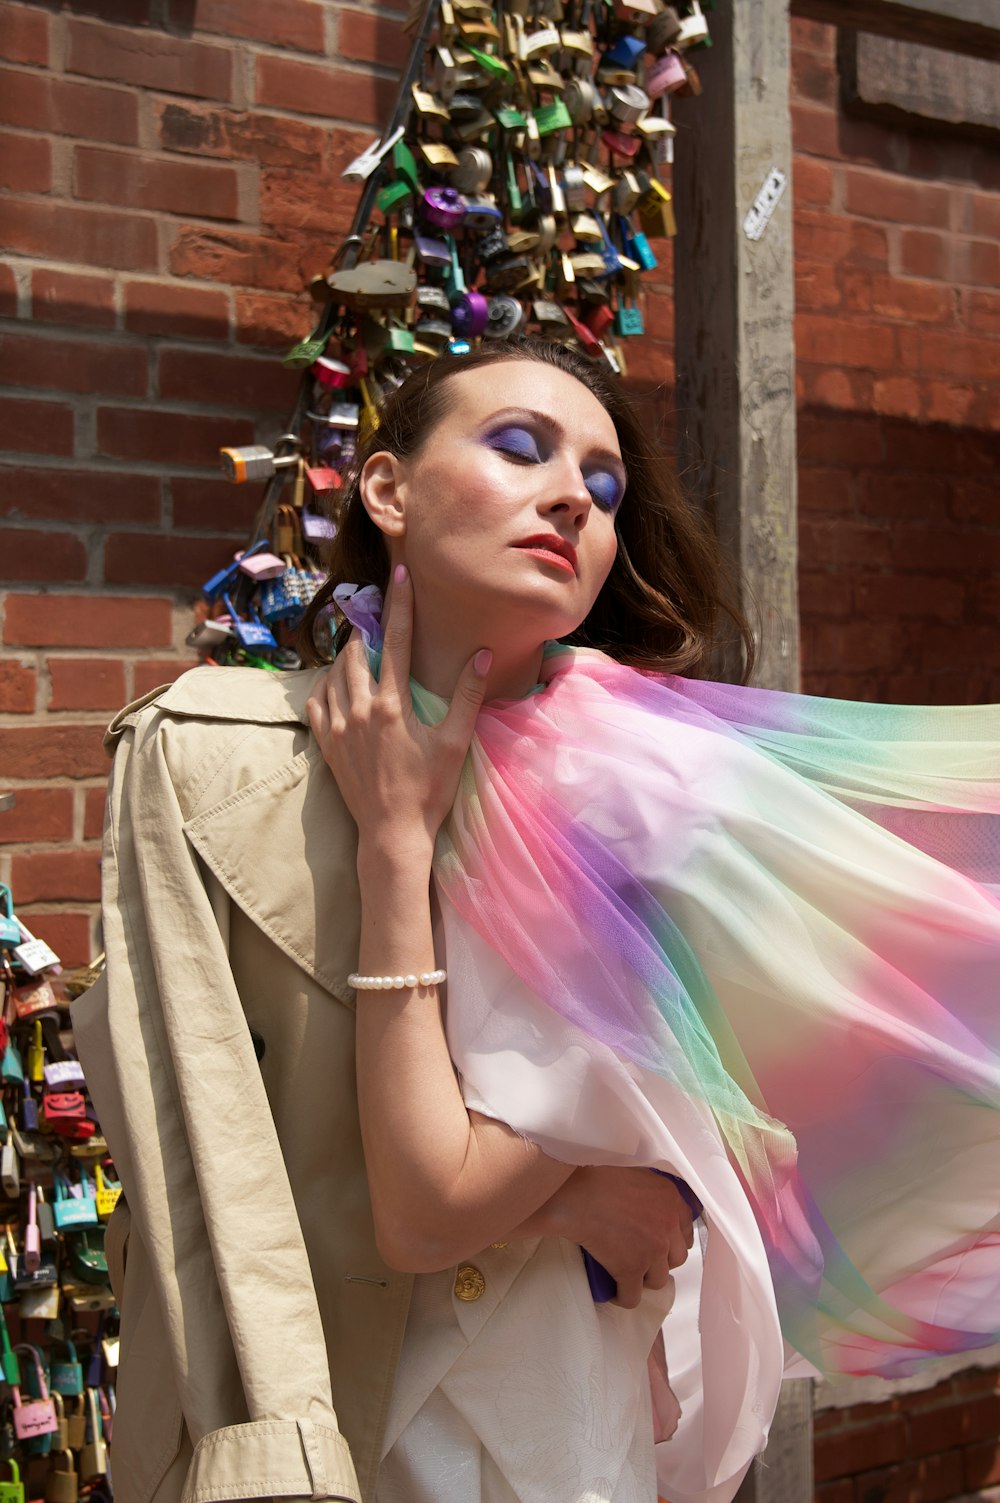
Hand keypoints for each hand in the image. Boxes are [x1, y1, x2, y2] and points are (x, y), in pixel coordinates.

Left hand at [306, 566, 491, 863]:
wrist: (392, 834)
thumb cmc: (429, 791)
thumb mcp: (455, 743)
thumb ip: (465, 696)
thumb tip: (481, 655)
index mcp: (392, 705)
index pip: (395, 641)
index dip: (399, 603)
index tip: (399, 573)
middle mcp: (359, 710)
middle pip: (357, 650)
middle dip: (367, 624)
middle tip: (375, 607)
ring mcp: (338, 727)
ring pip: (334, 673)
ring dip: (347, 654)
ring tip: (360, 644)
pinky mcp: (327, 744)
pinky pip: (316, 701)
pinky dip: (326, 684)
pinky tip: (337, 683)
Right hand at [544, 1166, 694, 1309]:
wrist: (576, 1193)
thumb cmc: (598, 1175)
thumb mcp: (635, 1172)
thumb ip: (651, 1190)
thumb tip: (647, 1205)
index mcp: (671, 1199)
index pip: (686, 1230)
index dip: (673, 1239)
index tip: (661, 1243)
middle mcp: (668, 1225)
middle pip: (677, 1258)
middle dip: (662, 1260)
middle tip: (643, 1257)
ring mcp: (652, 1250)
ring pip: (658, 1280)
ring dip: (645, 1279)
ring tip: (629, 1274)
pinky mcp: (631, 1269)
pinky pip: (632, 1296)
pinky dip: (624, 1297)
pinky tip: (615, 1293)